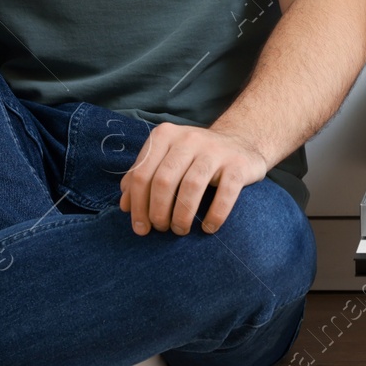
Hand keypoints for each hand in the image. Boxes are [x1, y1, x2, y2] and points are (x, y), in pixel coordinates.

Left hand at [119, 122, 267, 236]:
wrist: (241, 142)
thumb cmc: (195, 157)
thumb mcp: (166, 160)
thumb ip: (143, 178)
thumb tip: (124, 205)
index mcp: (165, 136)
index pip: (142, 173)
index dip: (138, 205)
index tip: (140, 227)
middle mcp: (189, 138)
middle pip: (164, 180)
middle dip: (158, 212)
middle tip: (161, 229)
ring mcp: (215, 150)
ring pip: (191, 186)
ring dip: (182, 216)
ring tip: (180, 230)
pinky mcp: (238, 165)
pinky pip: (225, 194)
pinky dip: (214, 216)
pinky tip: (208, 228)